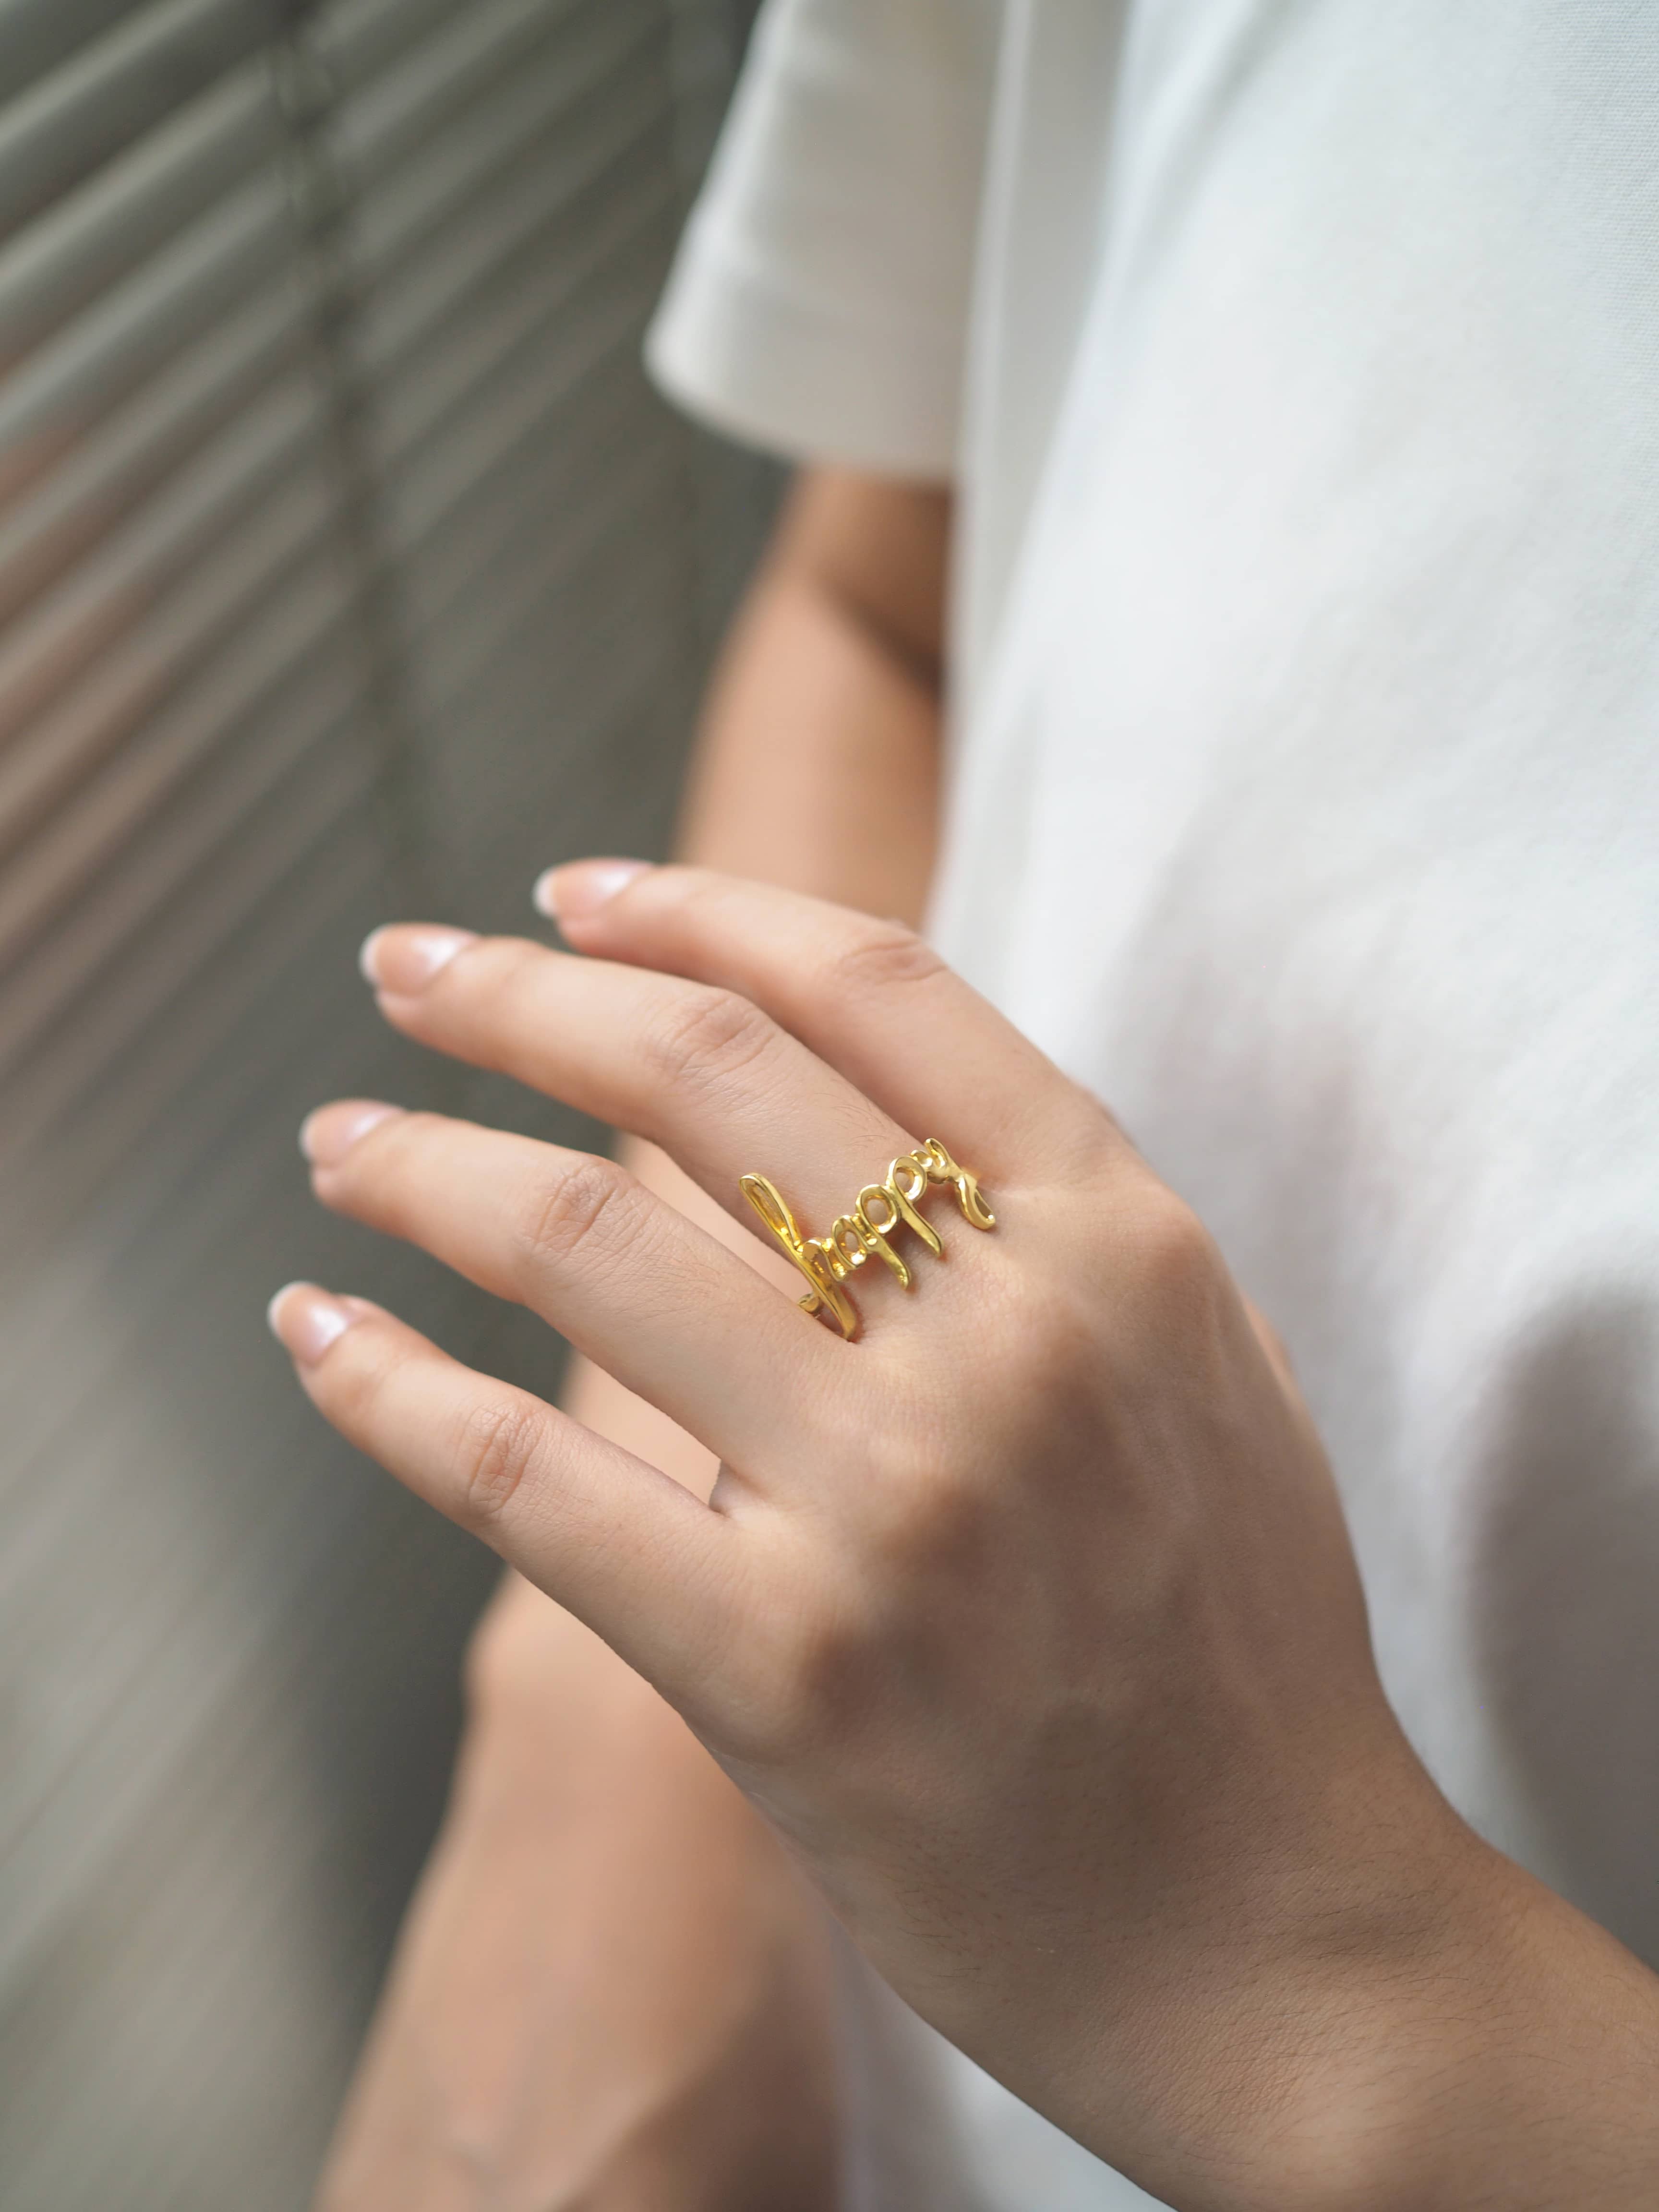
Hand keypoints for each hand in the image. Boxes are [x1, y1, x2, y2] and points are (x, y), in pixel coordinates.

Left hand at [273, 864, 1658, 2211]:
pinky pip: (526, 1480)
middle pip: (700, 1079)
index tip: (574, 893)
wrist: (1269, 1933)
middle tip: (404, 968)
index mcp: (1121, 1243)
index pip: (875, 988)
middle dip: (518, 997)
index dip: (699, 911)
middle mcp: (1010, 1342)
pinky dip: (391, 1387)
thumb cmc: (1231, 1644)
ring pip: (585, 1249)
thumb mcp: (1199, 1372)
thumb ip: (1052, 1221)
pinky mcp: (782, 1670)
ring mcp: (894, 1506)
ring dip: (422, 1166)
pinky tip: (315, 1332)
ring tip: (340, 1144)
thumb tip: (837, 1092)